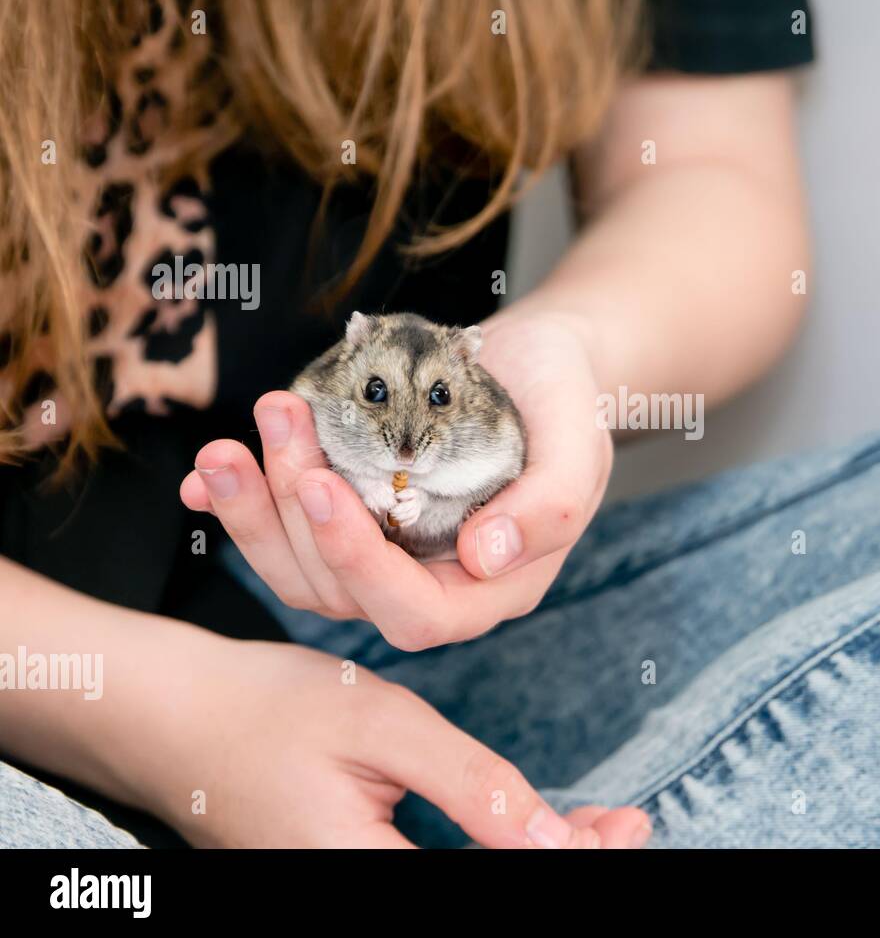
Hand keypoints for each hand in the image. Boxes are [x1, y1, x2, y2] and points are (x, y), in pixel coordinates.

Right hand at [137, 636, 648, 847]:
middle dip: (562, 859)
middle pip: (483, 892)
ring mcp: (344, 881)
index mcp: (364, 872)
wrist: (173, 718)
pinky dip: (488, 846)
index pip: (493, 887)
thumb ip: (472, 787)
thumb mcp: (384, 727)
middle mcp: (352, 888)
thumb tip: (552, 839)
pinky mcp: (343, 868)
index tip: (625, 829)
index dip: (567, 862)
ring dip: (532, 854)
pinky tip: (522, 825)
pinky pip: (433, 870)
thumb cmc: (267, 712)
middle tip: (624, 824)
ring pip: (464, 883)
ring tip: (593, 824)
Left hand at [180, 310, 610, 649]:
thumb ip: (551, 505)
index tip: (322, 485)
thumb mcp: (580, 440)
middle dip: (296, 513)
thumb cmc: (565, 398)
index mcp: (491, 585)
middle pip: (343, 592)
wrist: (534, 361)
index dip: (362, 564)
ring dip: (257, 509)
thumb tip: (485, 559)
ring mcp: (386, 553)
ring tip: (234, 440)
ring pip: (303, 570)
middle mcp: (432, 583)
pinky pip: (288, 536)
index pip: (419, 613)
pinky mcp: (352, 519)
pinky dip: (240, 510)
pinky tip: (205, 476)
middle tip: (281, 418)